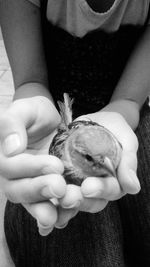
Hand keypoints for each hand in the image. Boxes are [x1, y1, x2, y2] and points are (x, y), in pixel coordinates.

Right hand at [0, 96, 66, 233]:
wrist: (52, 121)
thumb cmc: (35, 114)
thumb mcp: (24, 110)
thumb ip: (12, 124)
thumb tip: (11, 148)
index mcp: (7, 157)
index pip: (13, 168)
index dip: (32, 168)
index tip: (56, 165)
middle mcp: (17, 176)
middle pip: (20, 191)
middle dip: (40, 191)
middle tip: (60, 187)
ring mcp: (33, 185)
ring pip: (35, 204)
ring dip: (49, 210)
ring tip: (68, 206)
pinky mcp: (50, 191)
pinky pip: (51, 207)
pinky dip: (59, 215)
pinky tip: (67, 218)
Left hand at [54, 111, 139, 223]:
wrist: (97, 120)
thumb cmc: (115, 129)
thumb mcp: (126, 140)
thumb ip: (129, 162)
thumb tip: (133, 188)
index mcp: (114, 181)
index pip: (110, 190)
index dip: (101, 190)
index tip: (88, 187)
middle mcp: (97, 187)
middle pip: (91, 201)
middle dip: (80, 200)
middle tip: (68, 197)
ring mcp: (79, 184)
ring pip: (73, 199)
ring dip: (64, 203)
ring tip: (53, 199)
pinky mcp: (64, 177)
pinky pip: (58, 190)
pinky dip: (51, 199)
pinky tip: (43, 203)